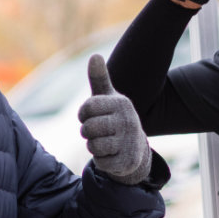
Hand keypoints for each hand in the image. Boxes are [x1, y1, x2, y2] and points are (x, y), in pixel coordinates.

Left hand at [78, 55, 152, 184]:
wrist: (134, 148)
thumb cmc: (113, 118)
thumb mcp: (107, 98)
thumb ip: (99, 78)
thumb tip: (95, 55)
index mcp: (121, 103)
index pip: (87, 108)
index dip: (83, 114)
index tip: (89, 116)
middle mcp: (128, 120)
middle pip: (88, 128)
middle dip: (87, 132)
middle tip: (97, 132)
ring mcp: (129, 141)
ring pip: (93, 145)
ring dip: (94, 146)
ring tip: (104, 142)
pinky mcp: (128, 161)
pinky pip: (100, 162)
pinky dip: (101, 160)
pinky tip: (111, 155)